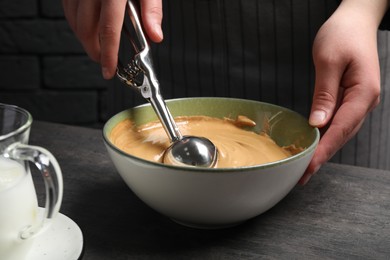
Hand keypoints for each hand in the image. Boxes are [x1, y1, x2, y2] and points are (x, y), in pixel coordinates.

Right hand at [62, 0, 162, 78]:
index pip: (109, 31)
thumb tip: (155, 36)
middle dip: (95, 53)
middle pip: (87, 31)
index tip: (109, 71)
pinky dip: (77, 24)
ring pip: (75, 23)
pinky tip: (89, 28)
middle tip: (106, 63)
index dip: (108, 56)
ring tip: (100, 47)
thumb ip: (151, 9)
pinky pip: (68, 10)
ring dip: (86, 40)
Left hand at [299, 0, 387, 184]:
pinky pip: (338, 122)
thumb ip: (324, 94)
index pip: (340, 129)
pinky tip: (314, 145)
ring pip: (340, 132)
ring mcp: (358, 101)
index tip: (308, 167)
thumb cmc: (342, 34)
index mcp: (363, 93)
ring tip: (305, 167)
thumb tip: (318, 124)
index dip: (323, 150)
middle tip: (301, 176)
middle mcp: (364, 101)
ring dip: (324, 149)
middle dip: (322, 156)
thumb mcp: (329, 61)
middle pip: (342, 135)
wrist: (354, 20)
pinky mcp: (349, 98)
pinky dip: (325, 136)